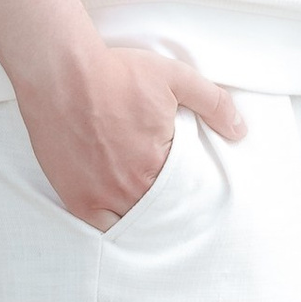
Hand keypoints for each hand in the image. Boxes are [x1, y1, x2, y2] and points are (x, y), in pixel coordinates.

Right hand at [21, 36, 243, 229]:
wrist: (60, 73)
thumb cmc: (114, 73)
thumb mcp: (175, 77)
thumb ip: (212, 103)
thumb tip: (240, 130)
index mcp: (160, 162)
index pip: (187, 189)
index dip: (189, 185)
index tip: (189, 181)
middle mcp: (132, 186)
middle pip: (161, 209)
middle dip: (169, 204)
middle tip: (172, 198)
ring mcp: (101, 196)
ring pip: (134, 221)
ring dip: (144, 216)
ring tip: (150, 206)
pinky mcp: (76, 198)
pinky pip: (102, 227)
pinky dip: (115, 225)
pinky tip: (122, 215)